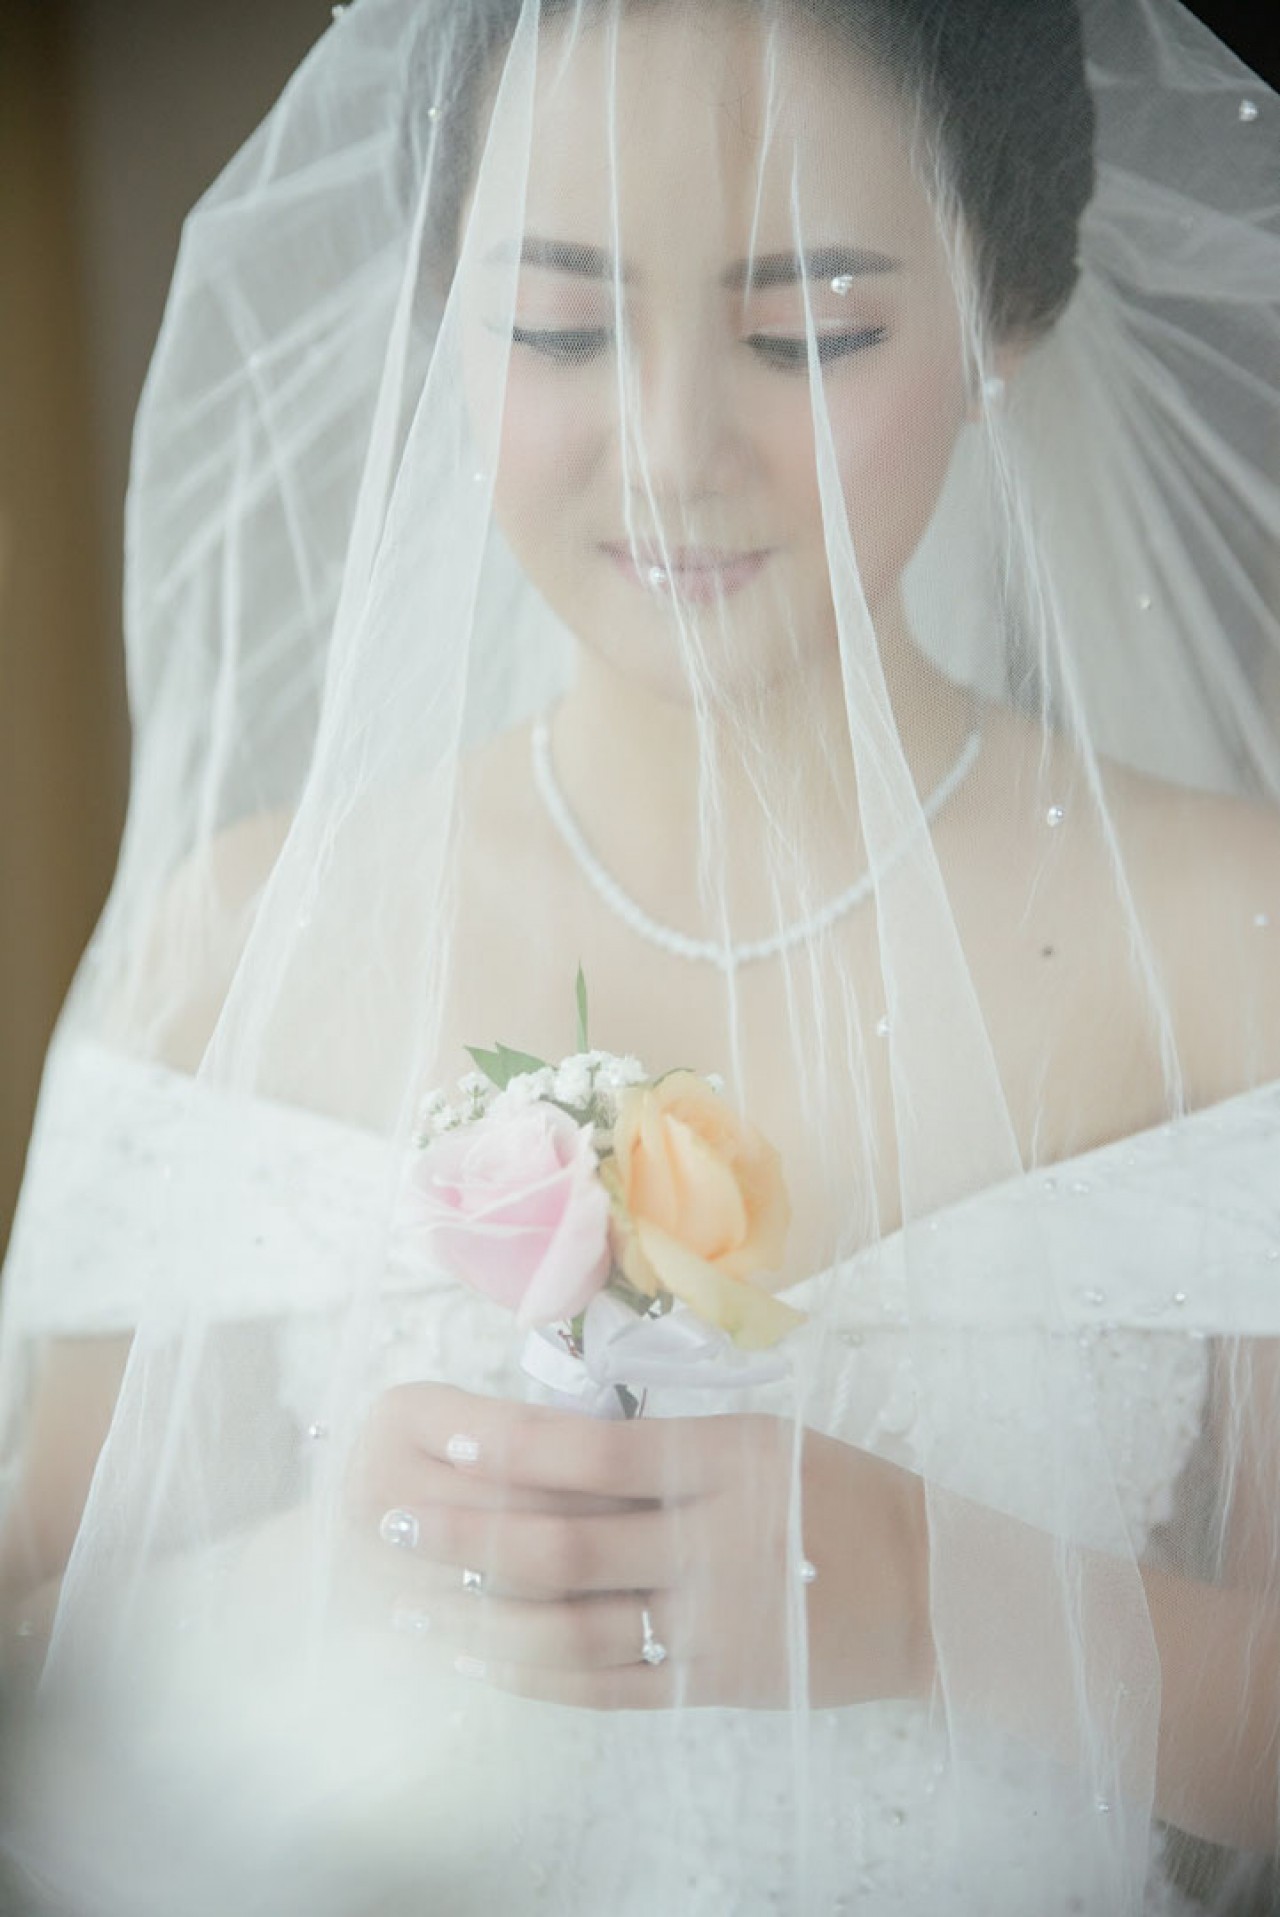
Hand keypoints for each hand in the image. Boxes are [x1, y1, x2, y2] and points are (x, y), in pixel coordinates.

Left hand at [348, 1384, 932, 1709]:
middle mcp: (711, 1545)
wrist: (932, 1589)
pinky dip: (536, 1678)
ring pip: (569, 1628)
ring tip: (411, 1605)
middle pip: (562, 1545)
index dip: (507, 1448)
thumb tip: (543, 1446)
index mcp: (724, 1463)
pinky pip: (606, 1689)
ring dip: (480, 1618)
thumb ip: (660, 1448)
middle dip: (465, 1535)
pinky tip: (483, 1663)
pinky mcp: (713, 1687)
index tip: (441, 1438)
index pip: (593, 1453)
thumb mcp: (759, 1438)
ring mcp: (711, 1626)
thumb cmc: (837, 1492)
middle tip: (390, 1522)